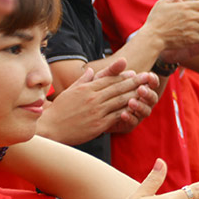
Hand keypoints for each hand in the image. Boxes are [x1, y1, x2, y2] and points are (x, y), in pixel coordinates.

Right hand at [37, 59, 159, 143]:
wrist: (50, 129)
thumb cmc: (59, 110)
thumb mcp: (70, 91)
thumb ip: (83, 80)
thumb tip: (90, 70)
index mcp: (86, 88)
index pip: (109, 79)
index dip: (123, 76)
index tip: (134, 73)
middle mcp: (93, 98)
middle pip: (118, 88)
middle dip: (134, 82)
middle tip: (147, 77)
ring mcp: (97, 111)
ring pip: (120, 101)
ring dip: (135, 95)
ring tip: (146, 91)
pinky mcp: (99, 124)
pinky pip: (117, 116)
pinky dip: (128, 111)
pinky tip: (137, 108)